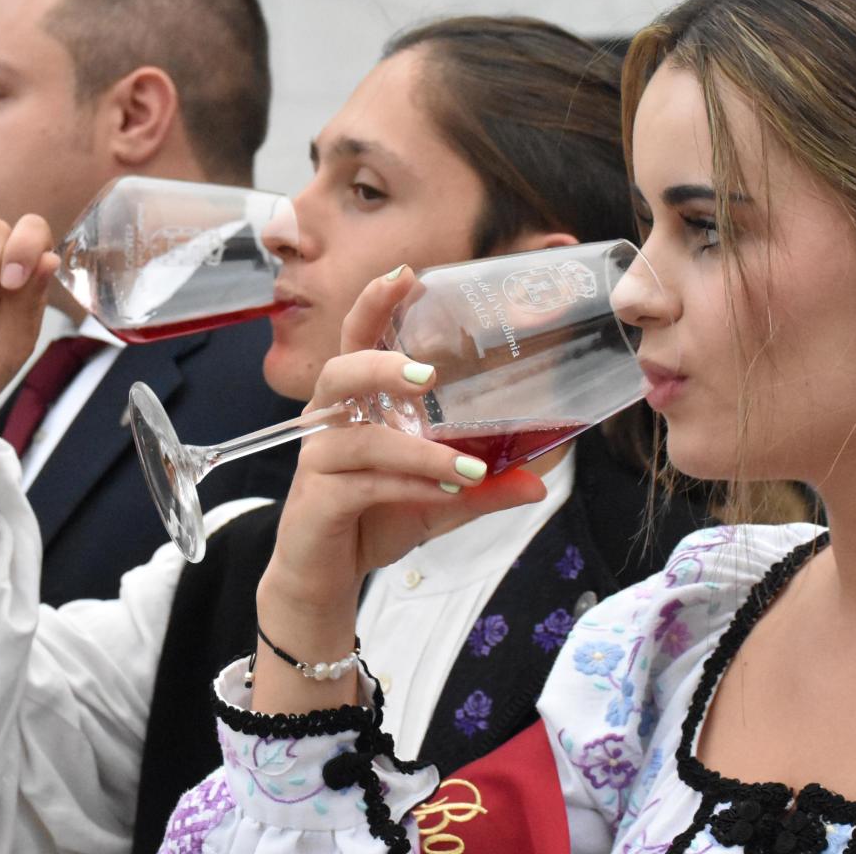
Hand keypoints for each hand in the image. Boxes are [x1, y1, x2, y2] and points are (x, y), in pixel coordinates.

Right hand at [253, 268, 546, 711]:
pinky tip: (442, 493)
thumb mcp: (437, 501)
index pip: (357, 339)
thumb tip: (539, 478)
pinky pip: (358, 484)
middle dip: (380, 363)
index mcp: (354, 404)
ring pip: (356, 437)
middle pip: (340, 372)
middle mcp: (329, 422)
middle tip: (426, 372)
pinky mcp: (316, 501)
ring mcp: (317, 461)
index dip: (375, 304)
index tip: (406, 274)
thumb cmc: (371, 521)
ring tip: (465, 466)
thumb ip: (483, 486)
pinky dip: (405, 487)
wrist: (325, 580)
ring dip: (415, 450)